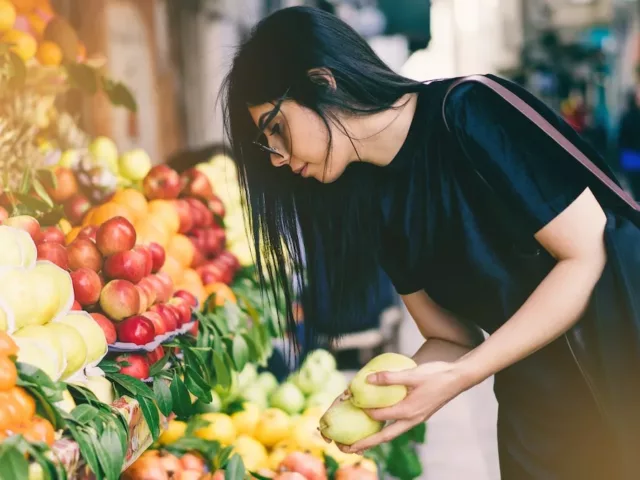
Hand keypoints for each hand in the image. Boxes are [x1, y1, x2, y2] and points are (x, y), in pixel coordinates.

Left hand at [341, 361, 466, 453]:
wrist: (458, 378)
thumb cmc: (436, 375)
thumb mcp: (412, 374)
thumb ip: (390, 377)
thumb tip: (368, 379)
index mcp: (409, 411)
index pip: (379, 416)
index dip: (363, 410)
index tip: (349, 402)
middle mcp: (412, 420)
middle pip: (384, 437)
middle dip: (365, 443)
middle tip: (346, 449)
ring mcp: (416, 419)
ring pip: (391, 434)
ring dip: (375, 439)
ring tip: (359, 443)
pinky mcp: (418, 415)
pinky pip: (397, 426)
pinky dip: (385, 428)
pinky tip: (378, 423)